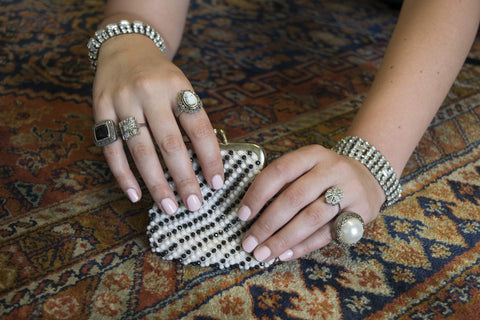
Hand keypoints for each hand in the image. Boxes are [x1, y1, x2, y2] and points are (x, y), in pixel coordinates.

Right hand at [92, 34, 223, 213]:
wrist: (125, 47)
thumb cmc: (161, 76)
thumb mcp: (182, 87)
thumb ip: (191, 118)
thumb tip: (206, 164)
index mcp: (176, 86)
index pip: (198, 127)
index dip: (210, 157)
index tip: (216, 183)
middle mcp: (149, 92)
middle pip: (169, 143)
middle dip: (184, 178)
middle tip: (194, 205)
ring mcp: (122, 102)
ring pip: (140, 150)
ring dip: (156, 183)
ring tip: (169, 207)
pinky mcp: (100, 110)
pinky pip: (111, 150)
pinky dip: (123, 175)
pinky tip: (135, 195)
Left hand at [237, 144, 384, 261]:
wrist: (369, 176)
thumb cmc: (325, 175)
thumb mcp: (307, 167)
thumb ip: (283, 184)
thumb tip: (250, 214)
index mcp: (312, 154)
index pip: (280, 171)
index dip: (258, 194)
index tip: (242, 215)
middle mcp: (332, 169)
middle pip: (294, 198)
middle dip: (267, 223)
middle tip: (249, 243)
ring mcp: (349, 190)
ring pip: (311, 218)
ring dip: (283, 239)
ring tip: (264, 254)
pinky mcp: (360, 212)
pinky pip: (328, 233)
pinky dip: (304, 246)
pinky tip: (285, 254)